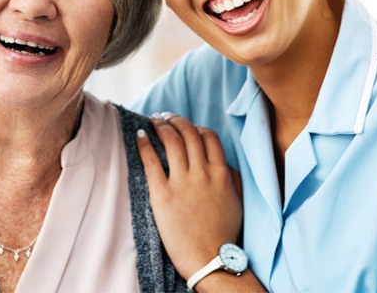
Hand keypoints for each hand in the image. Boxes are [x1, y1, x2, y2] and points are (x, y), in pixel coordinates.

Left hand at [136, 113, 242, 280]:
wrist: (210, 259)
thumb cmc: (224, 233)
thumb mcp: (236, 201)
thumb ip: (230, 177)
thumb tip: (222, 163)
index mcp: (220, 172)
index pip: (208, 136)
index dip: (196, 126)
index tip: (187, 126)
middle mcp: (202, 172)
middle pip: (188, 133)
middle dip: (176, 119)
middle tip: (166, 116)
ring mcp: (182, 182)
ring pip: (171, 141)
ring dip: (161, 125)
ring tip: (153, 120)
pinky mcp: (163, 194)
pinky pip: (152, 161)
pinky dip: (145, 144)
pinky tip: (140, 135)